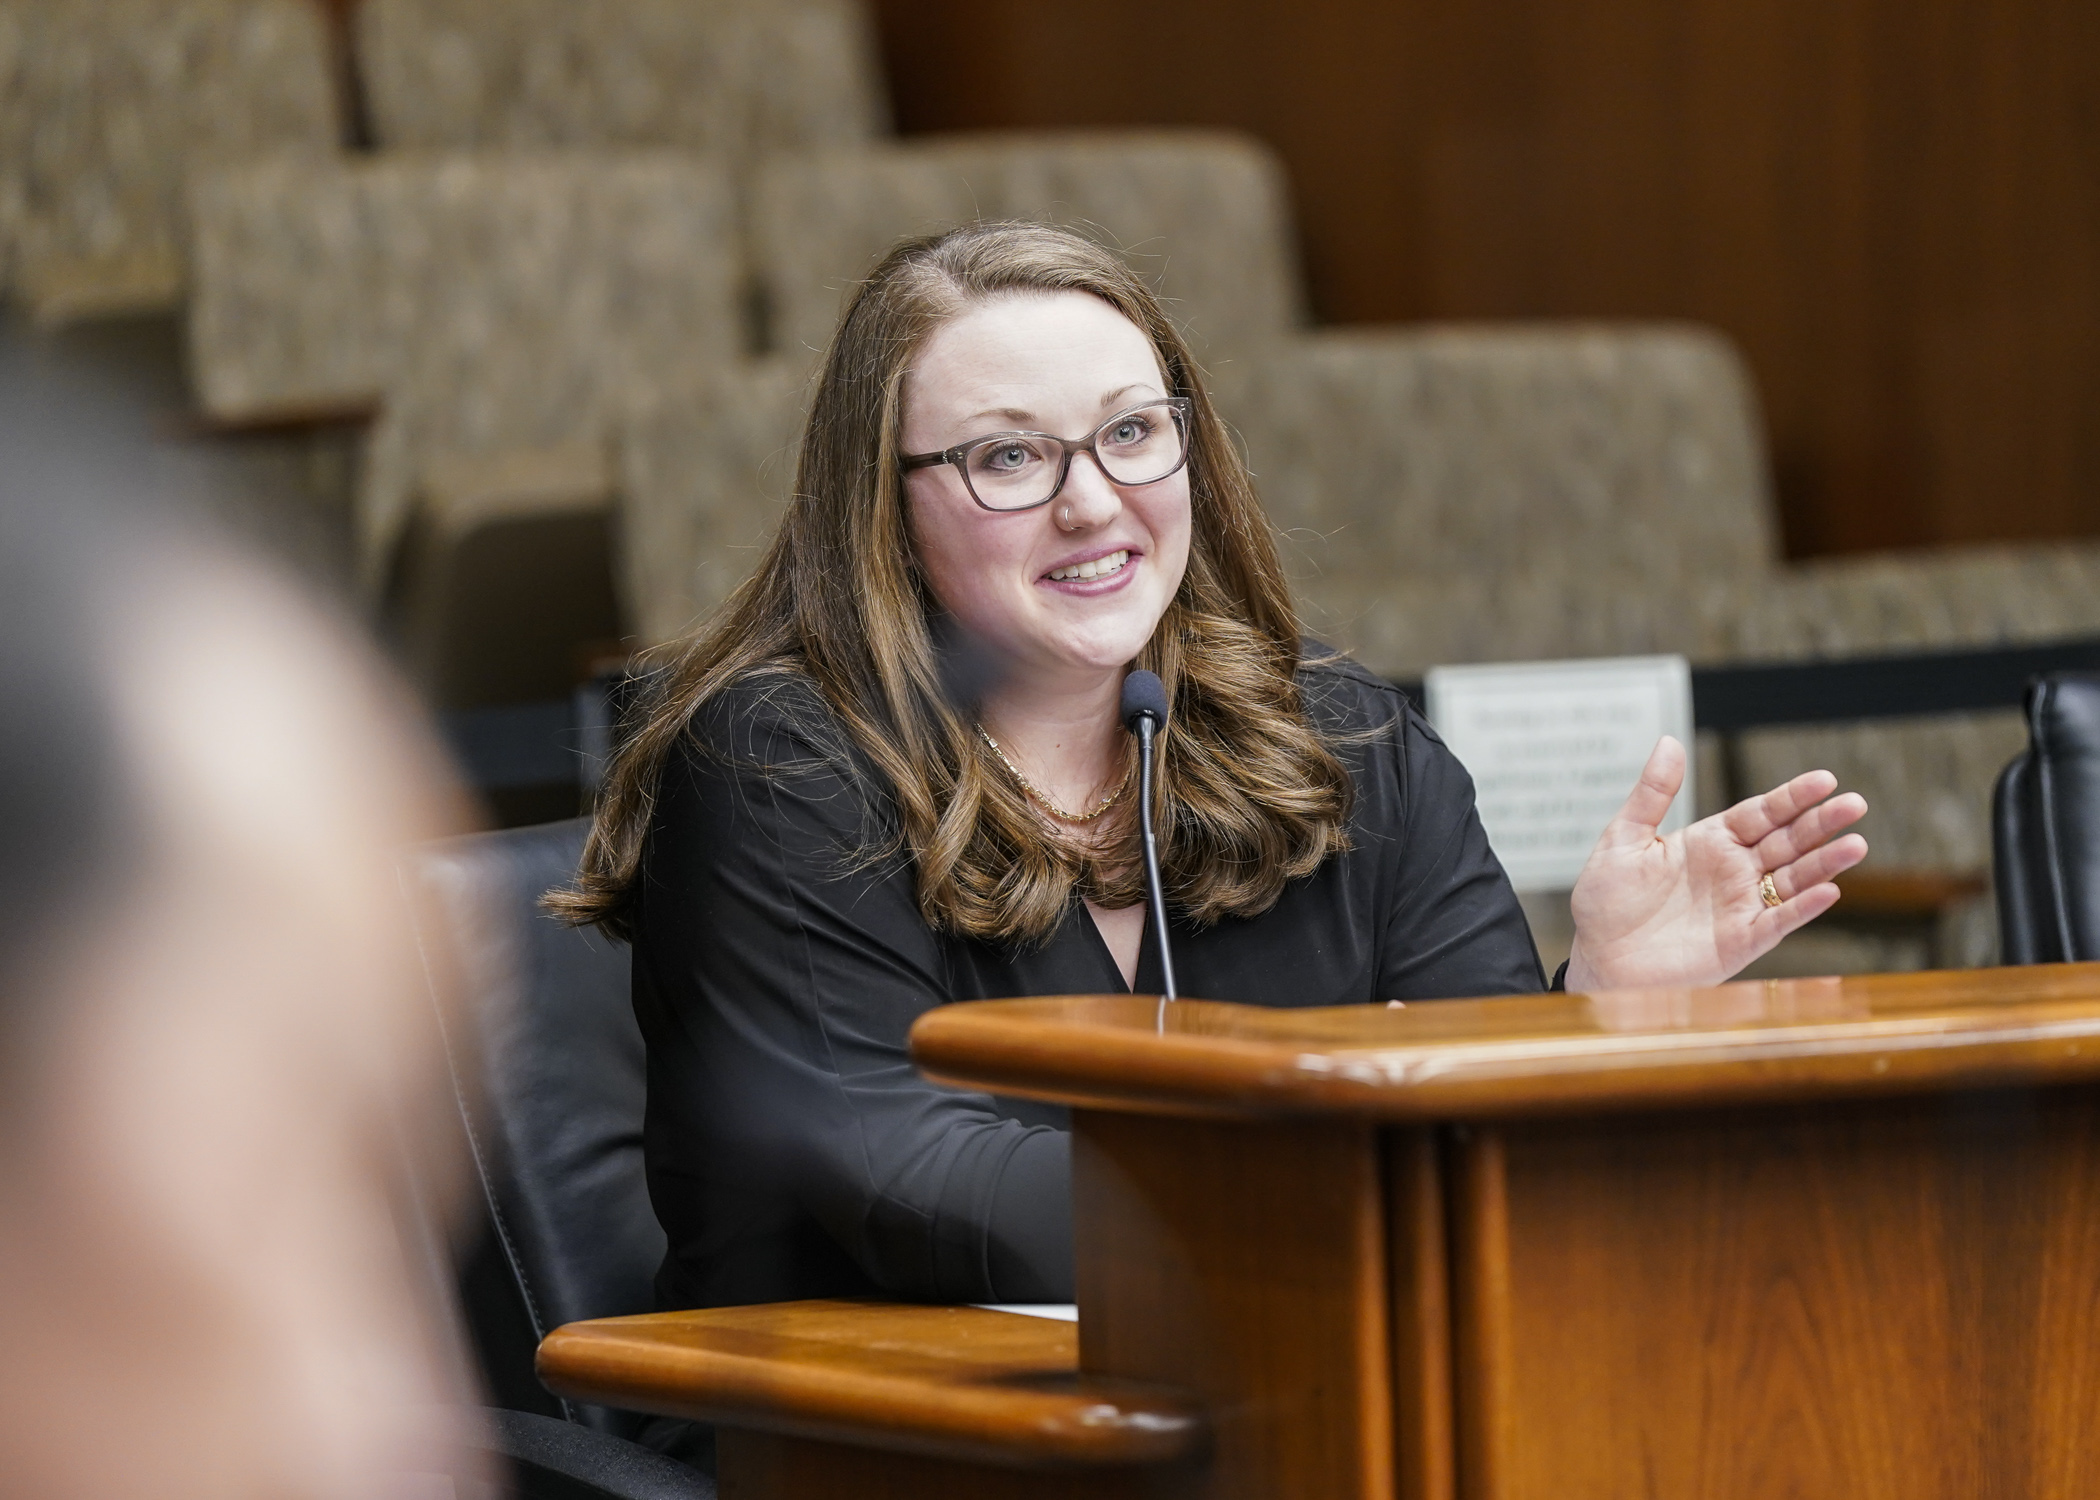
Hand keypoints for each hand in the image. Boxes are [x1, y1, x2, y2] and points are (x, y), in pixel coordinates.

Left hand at [1564, 736, 1867, 990]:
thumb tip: (1669, 742)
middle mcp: (1732, 871)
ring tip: (1856, 844)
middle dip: (1821, 824)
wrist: (1598, 959)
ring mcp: (1740, 906)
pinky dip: (1802, 907)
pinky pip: (1778, 922)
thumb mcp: (1624, 838)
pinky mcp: (1740, 942)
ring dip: (1824, 863)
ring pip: (1793, 879)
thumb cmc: (1605, 901)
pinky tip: (1828, 890)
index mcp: (1710, 841)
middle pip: (1787, 841)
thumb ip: (1652, 793)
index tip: (1825, 781)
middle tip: (1854, 804)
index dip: (1792, 798)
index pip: (1761, 813)